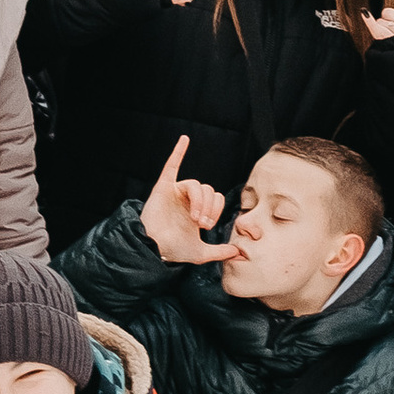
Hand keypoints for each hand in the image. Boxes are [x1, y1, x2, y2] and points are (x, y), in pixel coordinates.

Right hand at [138, 133, 231, 263]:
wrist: (154, 249)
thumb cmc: (173, 249)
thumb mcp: (201, 253)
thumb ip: (220, 251)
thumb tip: (239, 253)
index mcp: (197, 208)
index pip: (216, 198)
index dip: (217, 209)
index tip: (209, 225)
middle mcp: (187, 198)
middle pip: (208, 190)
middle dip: (209, 207)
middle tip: (203, 223)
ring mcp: (175, 191)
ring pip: (196, 185)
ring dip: (200, 201)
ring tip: (195, 218)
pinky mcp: (163, 187)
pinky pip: (171, 165)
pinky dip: (178, 151)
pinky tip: (184, 139)